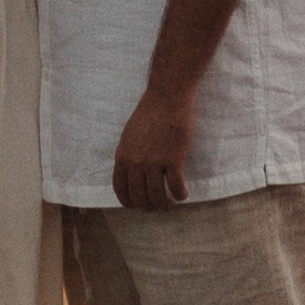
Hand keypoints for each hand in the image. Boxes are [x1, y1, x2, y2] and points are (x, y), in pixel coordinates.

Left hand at [111, 89, 193, 211]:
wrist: (167, 97)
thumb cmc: (150, 112)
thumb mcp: (129, 134)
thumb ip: (128, 153)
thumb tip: (131, 172)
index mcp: (122, 156)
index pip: (120, 188)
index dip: (127, 201)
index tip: (135, 206)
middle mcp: (136, 162)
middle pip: (139, 196)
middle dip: (147, 206)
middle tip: (155, 207)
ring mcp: (154, 162)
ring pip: (157, 195)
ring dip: (164, 204)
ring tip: (169, 203)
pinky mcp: (173, 159)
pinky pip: (176, 186)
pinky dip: (180, 195)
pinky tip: (184, 195)